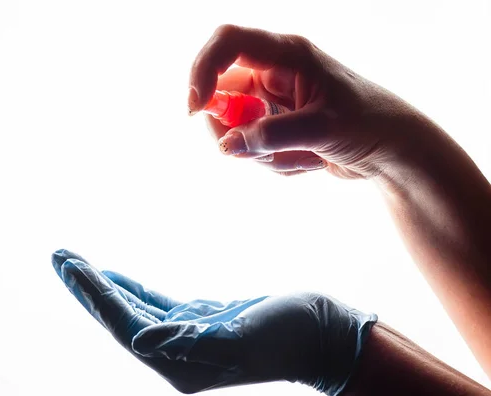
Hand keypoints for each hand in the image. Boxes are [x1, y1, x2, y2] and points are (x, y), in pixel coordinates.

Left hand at [52, 249, 376, 395]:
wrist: (324, 335)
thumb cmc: (291, 336)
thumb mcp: (244, 337)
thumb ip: (193, 341)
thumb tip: (143, 342)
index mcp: (181, 363)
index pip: (125, 326)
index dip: (96, 296)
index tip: (71, 265)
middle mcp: (177, 355)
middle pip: (120, 318)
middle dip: (88, 287)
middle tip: (59, 256)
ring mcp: (187, 338)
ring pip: (133, 310)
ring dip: (103, 286)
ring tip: (74, 262)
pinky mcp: (201, 323)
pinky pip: (155, 305)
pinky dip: (131, 290)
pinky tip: (115, 277)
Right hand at [189, 25, 436, 179]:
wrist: (392, 149)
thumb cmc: (368, 124)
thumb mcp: (323, 129)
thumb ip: (273, 136)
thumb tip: (227, 145)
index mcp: (287, 54)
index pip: (228, 43)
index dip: (202, 69)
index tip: (196, 108)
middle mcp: (275, 71)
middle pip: (222, 91)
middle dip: (232, 127)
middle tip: (250, 152)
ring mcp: (273, 99)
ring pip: (236, 126)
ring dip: (259, 151)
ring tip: (302, 157)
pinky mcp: (275, 123)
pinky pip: (252, 144)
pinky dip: (270, 160)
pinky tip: (305, 160)